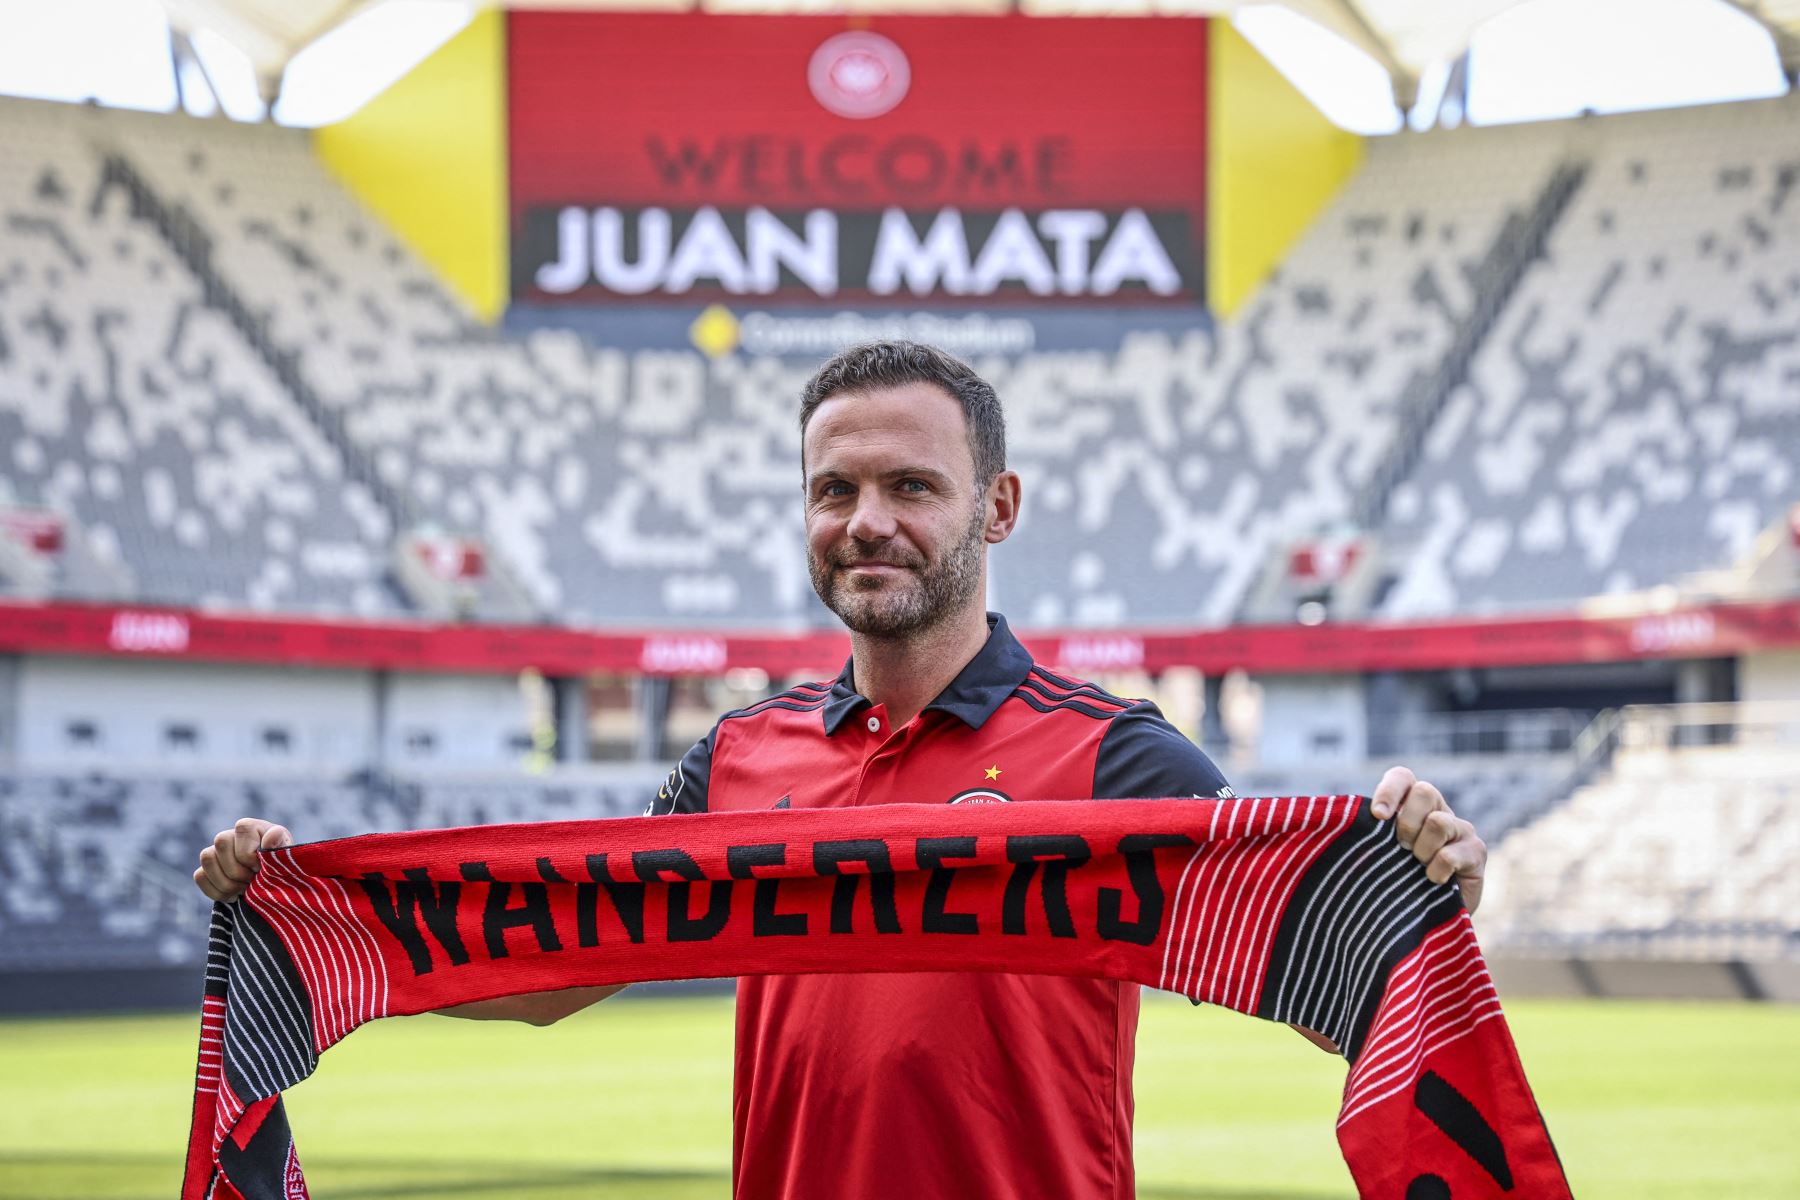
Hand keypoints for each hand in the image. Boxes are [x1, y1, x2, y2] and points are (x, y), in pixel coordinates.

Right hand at [194, 818, 292, 902]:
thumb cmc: (282, 864)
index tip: (262, 868)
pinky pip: (200, 876)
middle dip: (238, 871)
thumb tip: (272, 836)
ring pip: (207, 859)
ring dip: (226, 882)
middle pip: (220, 846)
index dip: (249, 856)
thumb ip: (280, 844)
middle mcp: (229, 836)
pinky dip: (216, 891)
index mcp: (249, 827)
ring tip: (244, 889)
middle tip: (253, 881)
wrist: (274, 882)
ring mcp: (215, 852)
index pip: (240, 833)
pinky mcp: (207, 870)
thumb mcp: (286, 853)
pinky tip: (233, 896)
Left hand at [1371, 766, 1485, 912]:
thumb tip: (1313, 821)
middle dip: (1407, 823)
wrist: (1426, 919)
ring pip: (1439, 822)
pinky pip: (1451, 854)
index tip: (1378, 816)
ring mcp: (1460, 829)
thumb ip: (1358, 835)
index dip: (1390, 791)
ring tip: (1418, 866)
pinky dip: (1436, 871)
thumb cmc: (1394, 882)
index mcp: (1410, 805)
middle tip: (1402, 848)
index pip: (1403, 777)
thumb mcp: (1374, 854)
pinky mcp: (1476, 852)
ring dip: (1422, 850)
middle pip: (1425, 791)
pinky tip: (1433, 882)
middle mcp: (1438, 810)